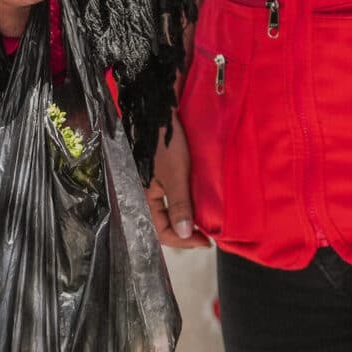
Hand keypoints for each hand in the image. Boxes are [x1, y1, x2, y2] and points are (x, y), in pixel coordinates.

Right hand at [145, 114, 209, 248]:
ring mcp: (157, 182)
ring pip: (172, 210)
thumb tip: (184, 235)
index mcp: (145, 197)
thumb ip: (179, 205)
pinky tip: (201, 202)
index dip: (184, 241)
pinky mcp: (166, 171)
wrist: (161, 110)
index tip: (205, 241)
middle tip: (206, 234)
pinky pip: (176, 195)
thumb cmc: (166, 142)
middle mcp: (149, 193)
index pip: (162, 231)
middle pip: (166, 223)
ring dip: (189, 218)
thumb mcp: (175, 175)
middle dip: (185, 232)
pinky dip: (189, 202)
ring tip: (206, 221)